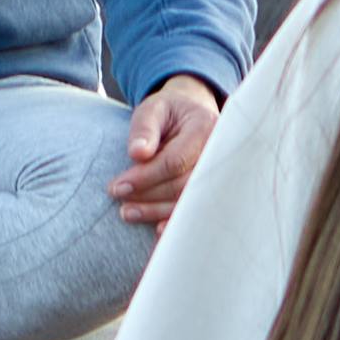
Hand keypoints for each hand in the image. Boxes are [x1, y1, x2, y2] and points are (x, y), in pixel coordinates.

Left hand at [108, 76, 224, 235]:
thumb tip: (137, 153)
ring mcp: (221, 173)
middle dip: (149, 197)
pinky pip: (197, 208)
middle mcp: (219, 153)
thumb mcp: (152, 109)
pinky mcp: (214, 188)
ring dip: (157, 212)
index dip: (146, 177)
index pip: (175, 161)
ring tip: (128, 213)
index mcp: (205, 128)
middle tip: (120, 205)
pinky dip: (176, 220)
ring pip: (190, 200)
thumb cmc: (168, 111)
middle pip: (184, 184)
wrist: (190, 113)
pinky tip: (157, 230)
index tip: (118, 187)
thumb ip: (144, 128)